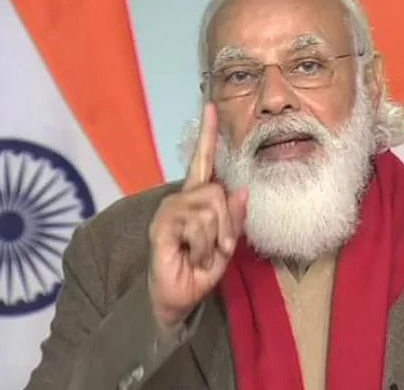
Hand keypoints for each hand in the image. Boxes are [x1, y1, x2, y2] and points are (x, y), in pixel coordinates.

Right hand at [148, 103, 246, 328]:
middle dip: (227, 226)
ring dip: (214, 240)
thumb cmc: (201, 269)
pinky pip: (197, 226)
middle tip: (217, 248)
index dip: (208, 134)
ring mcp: (170, 210)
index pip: (204, 160)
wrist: (179, 296)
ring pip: (211, 210)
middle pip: (219, 192)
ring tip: (201, 254)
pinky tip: (189, 256)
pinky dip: (202, 249)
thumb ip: (235, 218)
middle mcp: (182, 198)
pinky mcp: (162, 225)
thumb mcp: (226, 243)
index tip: (211, 106)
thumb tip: (241, 190)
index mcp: (198, 197)